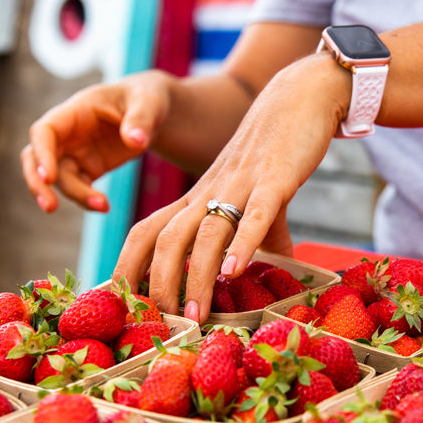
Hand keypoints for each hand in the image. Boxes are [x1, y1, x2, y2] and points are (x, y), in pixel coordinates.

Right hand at [21, 70, 172, 212]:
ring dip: (74, 195)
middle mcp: (68, 133)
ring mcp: (76, 153)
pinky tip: (103, 207)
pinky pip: (79, 188)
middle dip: (38, 183)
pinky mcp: (88, 169)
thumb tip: (135, 142)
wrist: (151, 111)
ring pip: (60, 179)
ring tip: (102, 206)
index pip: (44, 132)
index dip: (42, 153)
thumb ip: (141, 120)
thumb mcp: (149, 103)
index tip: (49, 177)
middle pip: (36, 159)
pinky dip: (87, 200)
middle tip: (50, 207)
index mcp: (75, 111)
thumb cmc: (145, 98)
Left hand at [112, 52, 350, 320]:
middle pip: (164, 239)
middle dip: (157, 285)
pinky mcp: (275, 177)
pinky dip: (242, 245)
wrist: (300, 96)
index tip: (123, 309)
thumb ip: (260, 236)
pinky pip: (255, 214)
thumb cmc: (275, 150)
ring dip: (195, 277)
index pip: (145, 233)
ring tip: (196, 315)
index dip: (127, 269)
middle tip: (163, 325)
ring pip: (205, 233)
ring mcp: (239, 184)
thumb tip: (276, 272)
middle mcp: (207, 191)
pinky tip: (233, 274)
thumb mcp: (256, 198)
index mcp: (196, 197)